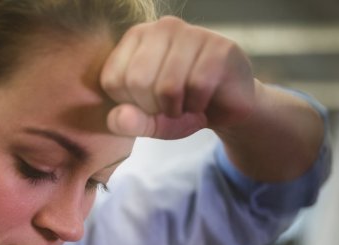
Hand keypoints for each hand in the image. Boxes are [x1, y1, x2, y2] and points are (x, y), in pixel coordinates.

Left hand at [100, 16, 256, 139]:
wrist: (227, 108)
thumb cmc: (181, 108)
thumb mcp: (147, 122)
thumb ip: (126, 123)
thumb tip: (117, 118)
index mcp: (136, 38)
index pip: (112, 79)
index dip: (130, 105)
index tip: (148, 102)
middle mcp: (162, 27)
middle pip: (138, 81)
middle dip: (153, 107)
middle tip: (169, 106)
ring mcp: (193, 32)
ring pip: (168, 86)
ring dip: (177, 108)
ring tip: (186, 102)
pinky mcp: (221, 46)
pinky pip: (198, 87)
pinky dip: (198, 104)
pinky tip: (203, 99)